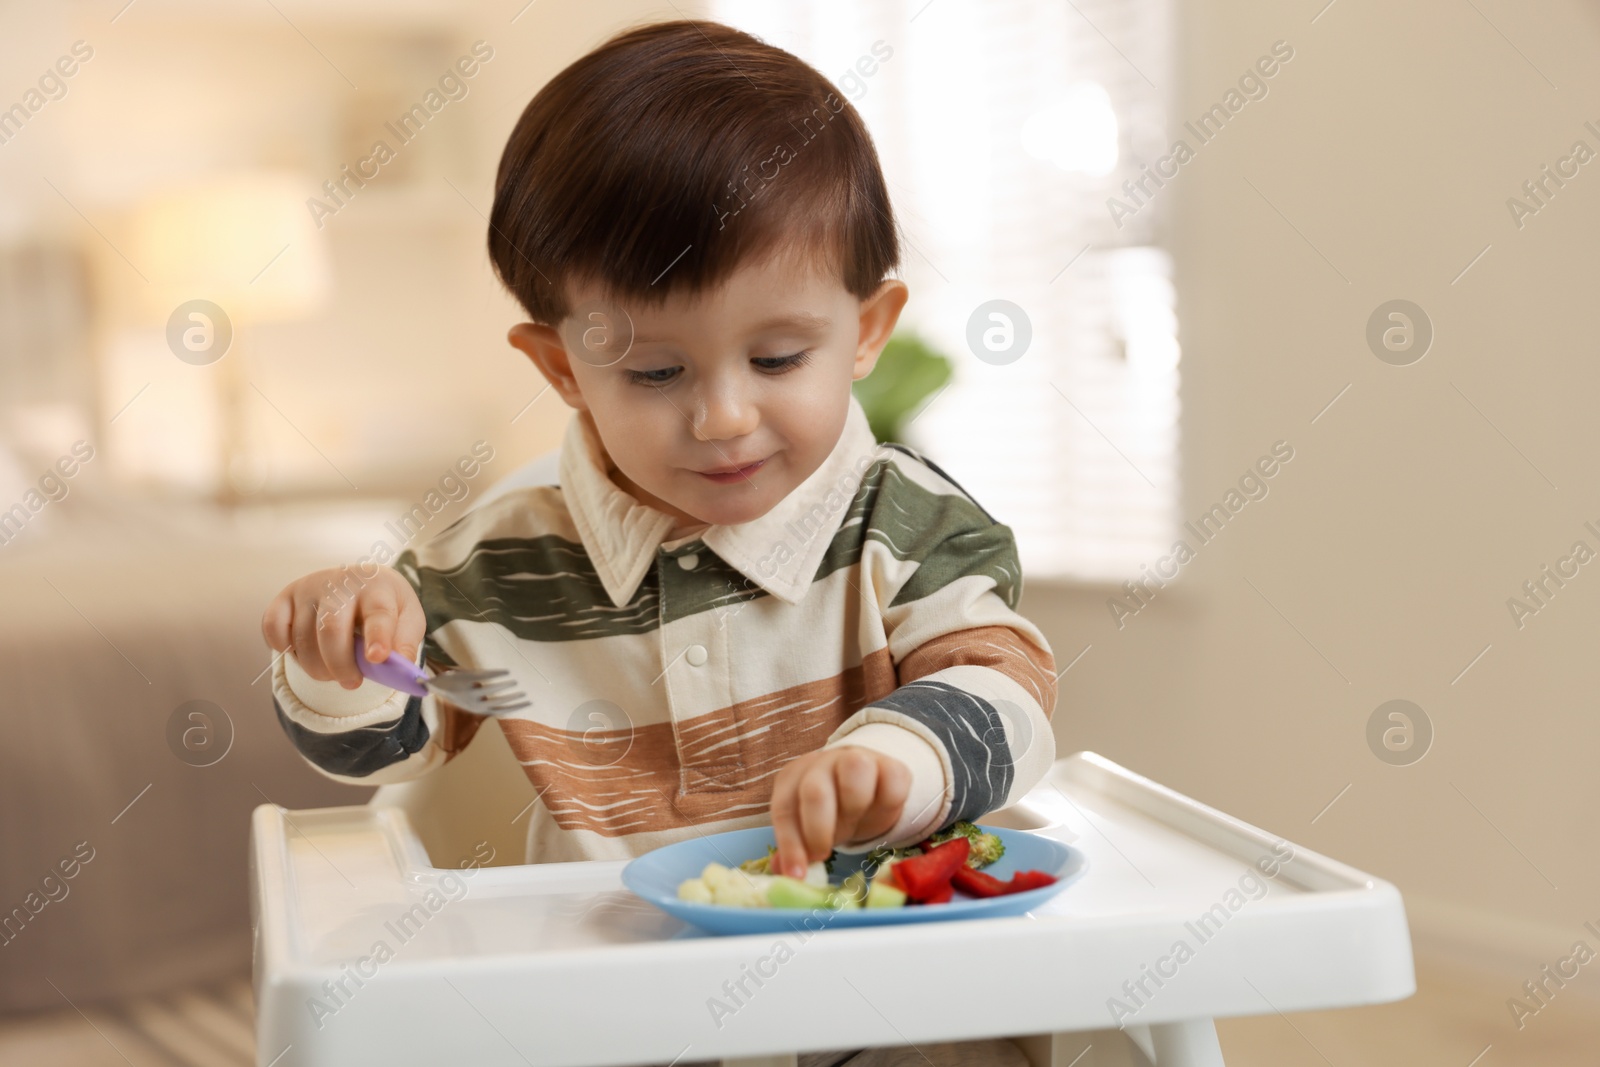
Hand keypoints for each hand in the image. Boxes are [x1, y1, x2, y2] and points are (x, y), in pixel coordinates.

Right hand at [261, 566, 424, 689]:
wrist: (362, 581)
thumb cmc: (388, 607)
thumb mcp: (408, 621)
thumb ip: (405, 643)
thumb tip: (400, 667)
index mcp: (378, 587)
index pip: (378, 612)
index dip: (378, 637)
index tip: (377, 658)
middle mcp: (340, 583)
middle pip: (331, 630)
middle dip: (340, 666)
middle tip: (352, 683)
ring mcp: (309, 588)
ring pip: (302, 639)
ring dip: (317, 668)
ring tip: (334, 671)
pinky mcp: (285, 597)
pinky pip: (273, 629)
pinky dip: (284, 650)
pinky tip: (305, 653)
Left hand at [769, 746, 910, 878]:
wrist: (866, 786)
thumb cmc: (831, 812)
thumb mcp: (809, 830)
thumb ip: (797, 849)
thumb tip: (786, 873)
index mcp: (794, 778)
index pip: (785, 808)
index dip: (790, 844)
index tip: (798, 874)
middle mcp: (822, 763)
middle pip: (815, 791)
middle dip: (819, 831)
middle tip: (824, 854)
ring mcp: (857, 759)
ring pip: (855, 769)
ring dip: (854, 808)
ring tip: (853, 824)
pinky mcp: (891, 766)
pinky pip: (892, 780)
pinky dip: (888, 804)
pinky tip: (878, 813)